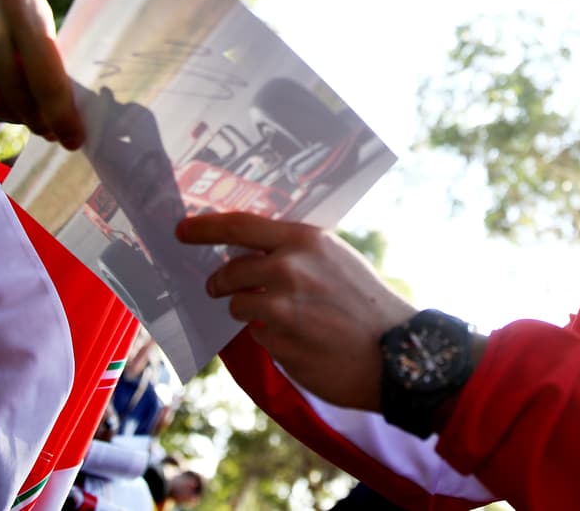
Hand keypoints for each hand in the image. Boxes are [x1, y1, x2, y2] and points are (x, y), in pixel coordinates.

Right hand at [0, 0, 83, 148]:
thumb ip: (41, 44)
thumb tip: (59, 96)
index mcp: (21, 10)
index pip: (47, 80)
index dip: (63, 117)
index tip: (75, 139)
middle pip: (19, 99)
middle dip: (41, 122)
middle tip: (56, 132)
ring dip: (17, 116)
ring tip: (33, 118)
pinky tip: (4, 99)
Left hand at [177, 212, 415, 410]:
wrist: (397, 353)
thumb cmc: (366, 303)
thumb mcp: (336, 259)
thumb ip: (296, 252)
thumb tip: (250, 252)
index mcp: (306, 240)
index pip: (240, 226)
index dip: (205, 227)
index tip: (182, 230)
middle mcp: (291, 269)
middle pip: (229, 270)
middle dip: (220, 281)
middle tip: (220, 286)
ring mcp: (284, 308)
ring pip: (238, 305)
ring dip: (247, 310)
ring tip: (278, 316)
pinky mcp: (281, 344)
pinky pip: (258, 335)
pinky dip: (269, 336)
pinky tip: (298, 338)